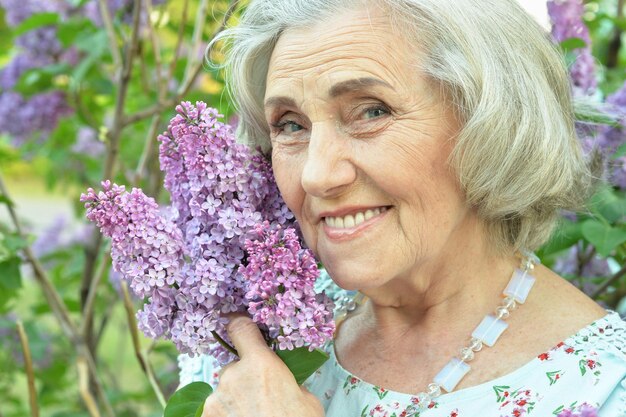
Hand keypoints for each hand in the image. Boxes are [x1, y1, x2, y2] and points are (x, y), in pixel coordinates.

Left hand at [202, 315, 324, 416]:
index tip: (238, 322)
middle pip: (235, 367)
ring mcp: (215, 400)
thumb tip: (281, 381)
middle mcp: (233, 377)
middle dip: (246, 379)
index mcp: (261, 364)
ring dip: (236, 401)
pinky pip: (216, 410)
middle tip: (263, 400)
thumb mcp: (306, 399)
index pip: (240, 328)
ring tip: (255, 415)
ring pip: (225, 391)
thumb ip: (287, 381)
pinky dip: (227, 415)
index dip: (240, 323)